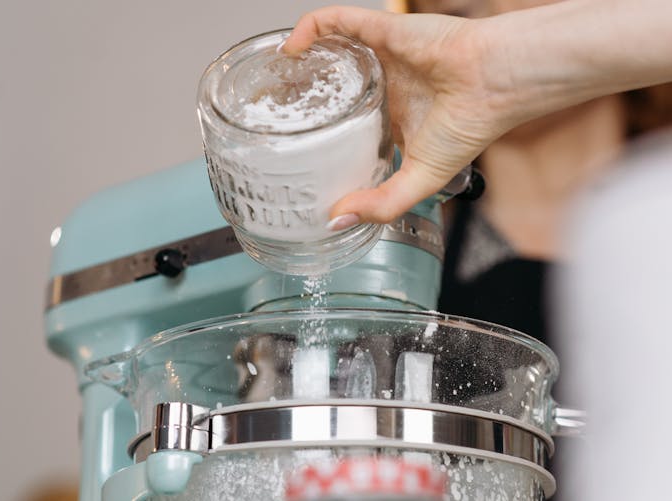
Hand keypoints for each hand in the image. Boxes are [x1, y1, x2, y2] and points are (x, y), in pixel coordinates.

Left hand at [283, 7, 511, 225]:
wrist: (497, 83)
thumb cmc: (470, 125)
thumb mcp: (421, 178)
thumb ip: (381, 203)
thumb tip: (336, 220)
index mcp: (392, 119)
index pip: (347, 126)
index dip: (319, 136)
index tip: (292, 153)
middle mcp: (383, 86)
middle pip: (331, 87)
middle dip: (300, 100)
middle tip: (272, 117)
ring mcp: (380, 57)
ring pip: (329, 51)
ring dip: (300, 63)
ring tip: (273, 82)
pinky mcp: (381, 30)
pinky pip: (337, 20)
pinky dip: (309, 29)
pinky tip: (290, 48)